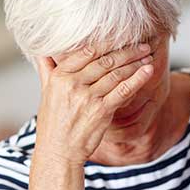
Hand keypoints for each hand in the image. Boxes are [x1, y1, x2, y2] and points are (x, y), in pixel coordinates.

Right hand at [34, 43, 154, 166]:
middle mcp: (72, 84)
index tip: (121, 38)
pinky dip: (137, 79)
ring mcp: (87, 97)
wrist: (58, 152)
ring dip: (135, 63)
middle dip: (127, 51)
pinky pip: (123, 90)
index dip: (107, 42)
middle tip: (142, 45)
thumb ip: (47, 70)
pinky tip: (148, 71)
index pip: (87, 51)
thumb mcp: (45, 93)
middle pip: (105, 60)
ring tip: (147, 56)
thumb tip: (42, 53)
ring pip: (116, 73)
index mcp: (59, 76)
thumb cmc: (53, 124)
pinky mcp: (101, 110)